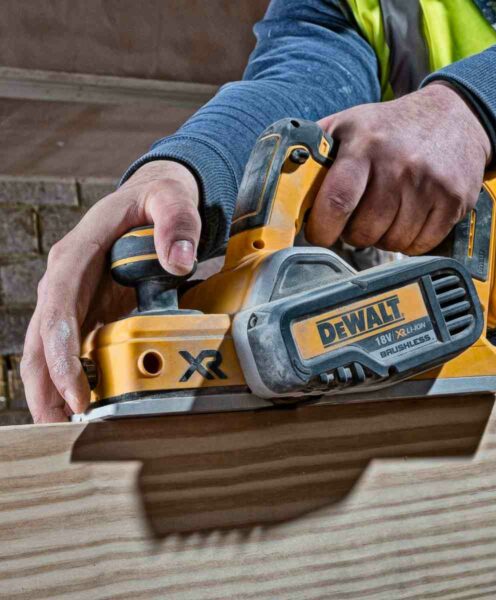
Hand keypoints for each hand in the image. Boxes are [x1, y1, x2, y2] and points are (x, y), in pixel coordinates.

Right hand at [22, 160, 200, 422]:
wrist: (155, 198)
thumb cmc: (158, 197)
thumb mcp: (171, 199)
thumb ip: (177, 224)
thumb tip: (178, 262)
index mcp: (78, 254)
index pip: (57, 307)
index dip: (60, 353)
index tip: (76, 391)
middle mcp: (68, 279)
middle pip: (41, 336)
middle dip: (46, 382)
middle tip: (58, 424)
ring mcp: (77, 295)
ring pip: (51, 347)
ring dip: (55, 385)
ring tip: (65, 424)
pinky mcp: (92, 307)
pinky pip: (76, 346)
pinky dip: (77, 374)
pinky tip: (88, 401)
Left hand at [305, 82, 491, 253]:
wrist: (457, 116)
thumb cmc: (392, 126)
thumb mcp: (350, 123)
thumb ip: (318, 150)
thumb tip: (283, 182)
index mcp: (365, 145)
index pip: (337, 201)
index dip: (322, 229)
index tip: (318, 234)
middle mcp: (399, 166)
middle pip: (364, 230)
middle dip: (352, 235)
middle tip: (355, 221)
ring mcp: (430, 185)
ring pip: (392, 242)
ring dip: (382, 238)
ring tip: (383, 216)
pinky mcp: (454, 202)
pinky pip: (421, 245)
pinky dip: (409, 242)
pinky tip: (406, 221)